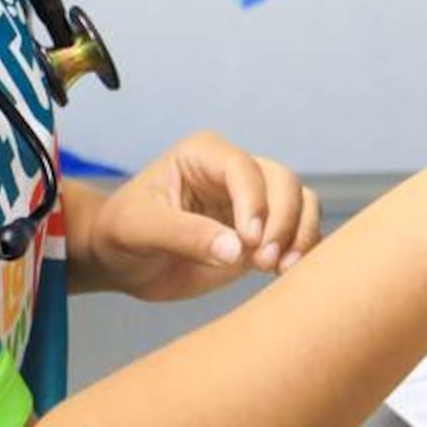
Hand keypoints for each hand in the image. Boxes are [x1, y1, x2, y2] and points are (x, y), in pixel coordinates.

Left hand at [86, 130, 322, 301]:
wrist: (123, 262)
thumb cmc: (122, 234)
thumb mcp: (140, 230)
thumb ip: (185, 235)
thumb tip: (236, 250)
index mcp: (205, 154)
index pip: (245, 169)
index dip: (255, 203)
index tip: (248, 242)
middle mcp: (236, 172)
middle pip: (284, 182)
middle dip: (283, 220)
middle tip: (264, 262)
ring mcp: (253, 201)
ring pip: (301, 202)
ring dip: (301, 234)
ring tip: (280, 269)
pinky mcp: (262, 232)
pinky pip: (299, 231)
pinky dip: (303, 248)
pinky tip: (287, 272)